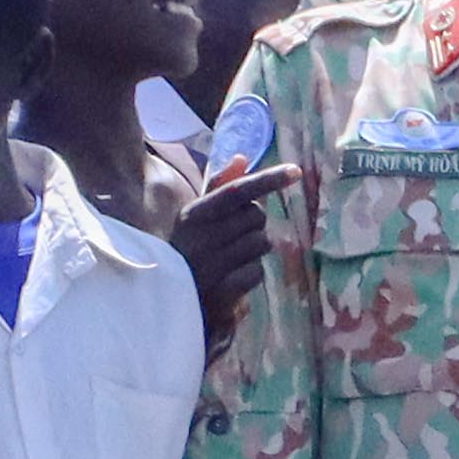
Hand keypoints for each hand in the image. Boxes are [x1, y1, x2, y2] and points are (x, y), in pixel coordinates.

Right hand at [169, 173, 286, 353]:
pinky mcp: (223, 290)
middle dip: (255, 223)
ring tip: (232, 257)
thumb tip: (242, 158)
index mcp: (194, 214)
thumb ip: (218, 187)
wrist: (164, 300)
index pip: (238, 191)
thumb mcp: (194, 218)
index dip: (269, 179)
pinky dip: (249, 274)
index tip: (295, 171)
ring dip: (254, 249)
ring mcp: (213, 264)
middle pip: (257, 216)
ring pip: (261, 243)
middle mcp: (202, 236)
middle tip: (236, 235)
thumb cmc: (185, 251)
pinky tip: (231, 277)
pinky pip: (256, 272)